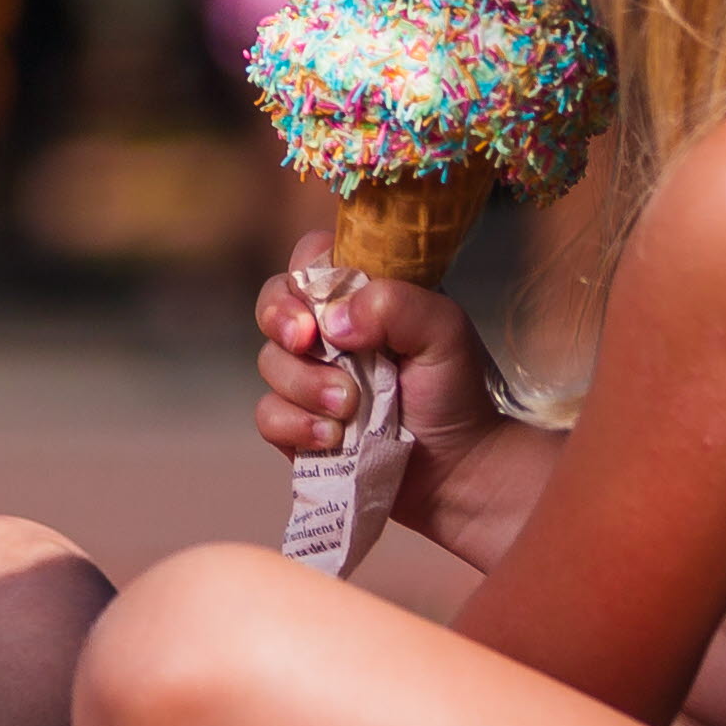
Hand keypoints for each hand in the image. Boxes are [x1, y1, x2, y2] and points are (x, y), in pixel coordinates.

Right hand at [253, 261, 494, 461]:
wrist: (457, 467)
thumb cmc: (454, 390)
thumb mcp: (445, 331)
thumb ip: (396, 305)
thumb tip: (334, 320)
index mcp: (361, 296)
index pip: (312, 258)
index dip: (306, 274)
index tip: (323, 307)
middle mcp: (328, 330)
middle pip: (273, 302)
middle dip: (281, 320)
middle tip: (306, 343)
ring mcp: (308, 376)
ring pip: (270, 361)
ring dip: (306, 385)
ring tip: (350, 409)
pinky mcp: (296, 423)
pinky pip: (268, 414)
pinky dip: (296, 426)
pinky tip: (332, 438)